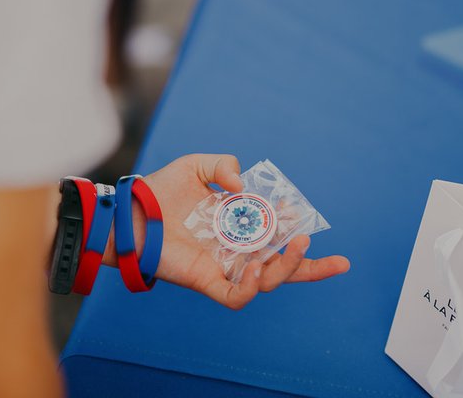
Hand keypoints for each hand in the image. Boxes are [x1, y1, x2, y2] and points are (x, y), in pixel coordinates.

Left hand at [111, 154, 349, 308]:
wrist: (131, 211)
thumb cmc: (162, 190)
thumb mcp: (196, 166)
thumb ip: (223, 165)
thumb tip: (242, 187)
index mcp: (240, 225)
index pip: (278, 233)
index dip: (295, 227)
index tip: (300, 213)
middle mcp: (237, 249)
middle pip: (283, 267)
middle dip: (312, 266)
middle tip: (331, 257)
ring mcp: (223, 267)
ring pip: (266, 282)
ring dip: (287, 268)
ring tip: (296, 245)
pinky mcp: (205, 280)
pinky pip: (235, 297)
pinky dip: (250, 287)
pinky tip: (256, 268)